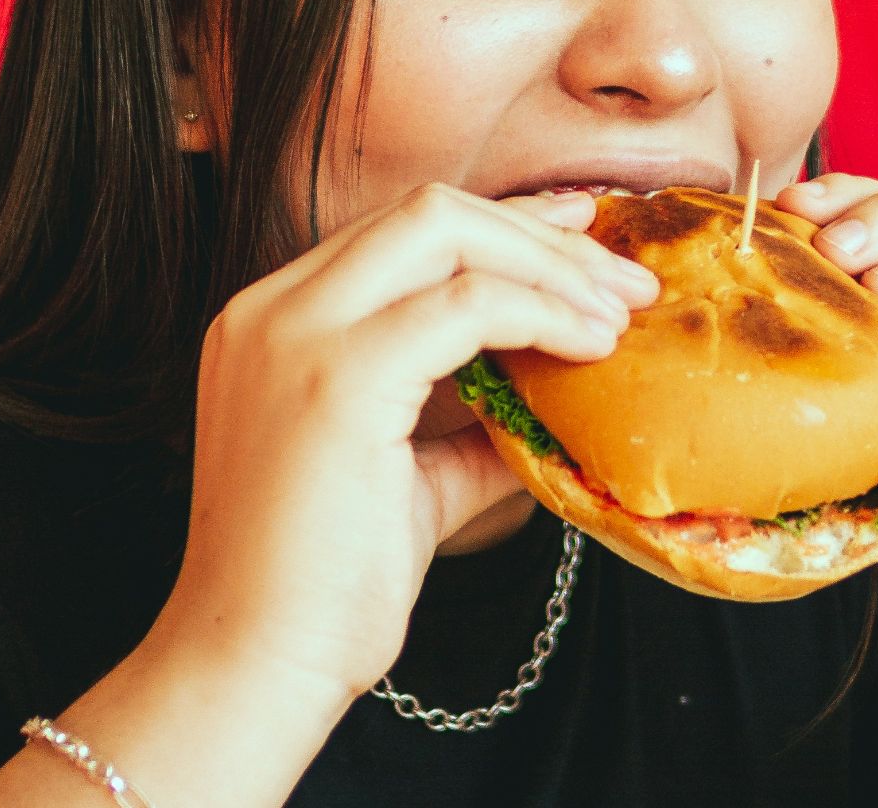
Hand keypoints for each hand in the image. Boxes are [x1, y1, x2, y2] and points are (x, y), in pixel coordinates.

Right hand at [149, 184, 660, 701]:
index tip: (583, 240)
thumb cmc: (325, 587)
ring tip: (621, 313)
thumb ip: (474, 424)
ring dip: (552, 267)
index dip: (504, 227)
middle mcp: (271, 309)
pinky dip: (544, 312)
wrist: (254, 665)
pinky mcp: (338, 375)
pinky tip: (591, 347)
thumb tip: (557, 398)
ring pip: (446, 232)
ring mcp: (294, 332)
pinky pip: (469, 303)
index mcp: (275, 323)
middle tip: (623, 280)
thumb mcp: (413, 478)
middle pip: (428, 212)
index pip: (402, 234)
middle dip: (541, 234)